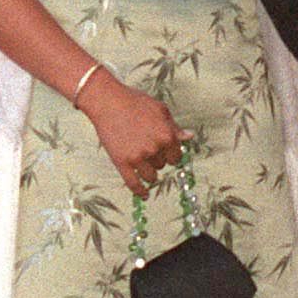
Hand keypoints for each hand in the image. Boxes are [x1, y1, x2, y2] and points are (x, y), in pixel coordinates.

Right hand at [77, 73, 189, 196]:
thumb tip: (189, 137)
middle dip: (157, 159)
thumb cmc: (135, 102)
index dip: (171, 154)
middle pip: (163, 165)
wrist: (107, 102)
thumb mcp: (160, 110)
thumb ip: (174, 127)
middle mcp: (154, 148)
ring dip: (149, 172)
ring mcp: (138, 156)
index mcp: (167, 135)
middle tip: (146, 148)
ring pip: (151, 176)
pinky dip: (140, 191)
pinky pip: (133, 183)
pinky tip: (144, 195)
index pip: (176, 156)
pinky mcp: (121, 162)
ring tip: (143, 163)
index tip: (165, 153)